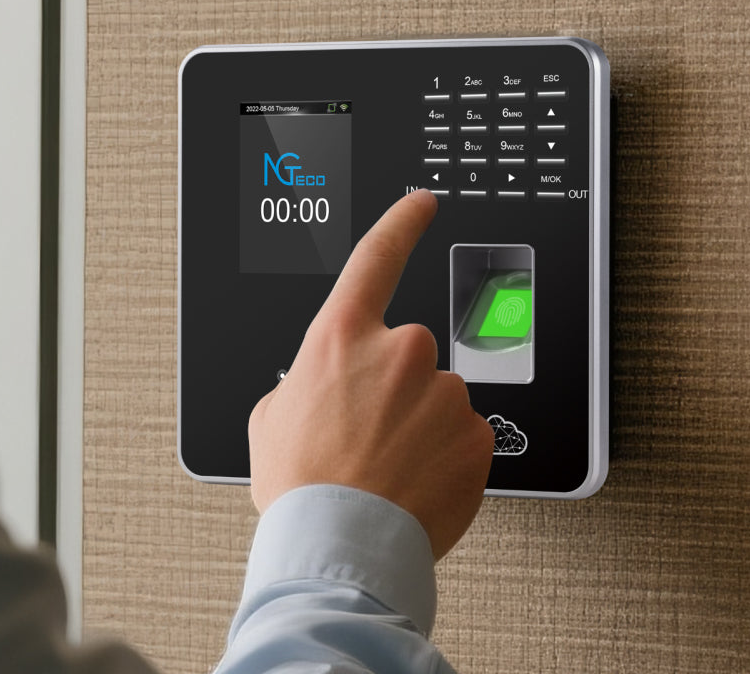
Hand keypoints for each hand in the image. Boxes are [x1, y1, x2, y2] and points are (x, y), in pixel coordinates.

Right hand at [248, 188, 494, 560]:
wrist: (341, 544)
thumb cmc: (302, 486)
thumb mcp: (272, 418)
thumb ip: (305, 382)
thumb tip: (320, 388)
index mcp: (343, 338)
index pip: (377, 258)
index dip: (401, 222)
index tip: (420, 204)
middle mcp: (401, 352)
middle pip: (408, 353)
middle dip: (394, 387)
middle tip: (366, 432)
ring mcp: (444, 393)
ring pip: (438, 398)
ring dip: (419, 425)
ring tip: (384, 466)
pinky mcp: (477, 435)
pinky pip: (463, 435)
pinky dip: (444, 456)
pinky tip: (412, 481)